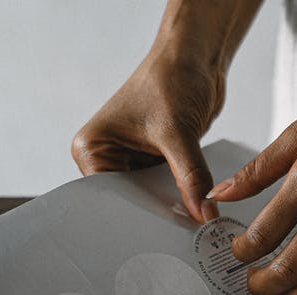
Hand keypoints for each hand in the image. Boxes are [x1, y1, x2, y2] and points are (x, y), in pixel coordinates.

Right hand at [72, 50, 223, 222]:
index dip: (135, 216)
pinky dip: (183, 196)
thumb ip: (191, 178)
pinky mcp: (156, 160)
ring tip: (190, 227)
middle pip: (129, 202)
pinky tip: (197, 210)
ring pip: (152, 198)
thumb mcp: (178, 134)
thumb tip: (204, 214)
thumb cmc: (171, 78)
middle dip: (155, 214)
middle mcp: (107, 156)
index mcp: (92, 148)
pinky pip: (169, 188)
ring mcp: (132, 159)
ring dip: (171, 207)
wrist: (195, 56)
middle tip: (179, 236)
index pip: (109, 198)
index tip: (159, 236)